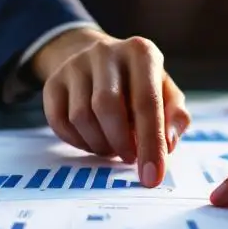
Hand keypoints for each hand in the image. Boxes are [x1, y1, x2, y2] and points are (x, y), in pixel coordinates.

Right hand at [33, 28, 191, 186]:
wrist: (97, 60)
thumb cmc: (139, 84)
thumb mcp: (166, 92)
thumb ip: (174, 117)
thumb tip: (168, 143)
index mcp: (141, 52)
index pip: (146, 102)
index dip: (150, 143)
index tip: (152, 176)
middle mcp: (106, 52)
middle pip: (107, 107)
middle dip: (120, 143)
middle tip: (130, 158)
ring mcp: (75, 65)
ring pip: (81, 117)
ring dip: (100, 144)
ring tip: (113, 146)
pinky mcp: (53, 82)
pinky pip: (60, 122)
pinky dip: (78, 142)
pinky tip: (93, 140)